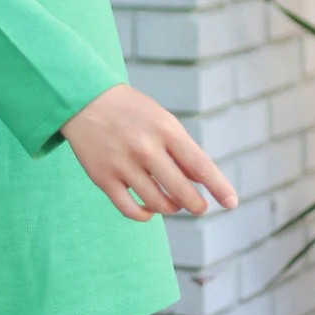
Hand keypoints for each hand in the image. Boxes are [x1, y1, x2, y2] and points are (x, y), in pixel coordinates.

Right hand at [60, 83, 238, 221]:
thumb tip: (202, 182)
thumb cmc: (131, 111)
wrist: (83, 99)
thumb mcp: (162, 120)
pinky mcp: (103, 177)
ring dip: (171, 208)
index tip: (231, 202)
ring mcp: (123, 164)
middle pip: (182, 193)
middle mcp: (146, 148)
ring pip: (159, 204)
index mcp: (166, 129)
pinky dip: (145, 215)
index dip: (219, 188)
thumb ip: (182, 150)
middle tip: (198, 206)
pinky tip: (148, 210)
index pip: (201, 166)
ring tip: (171, 203)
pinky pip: (131, 210)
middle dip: (196, 205)